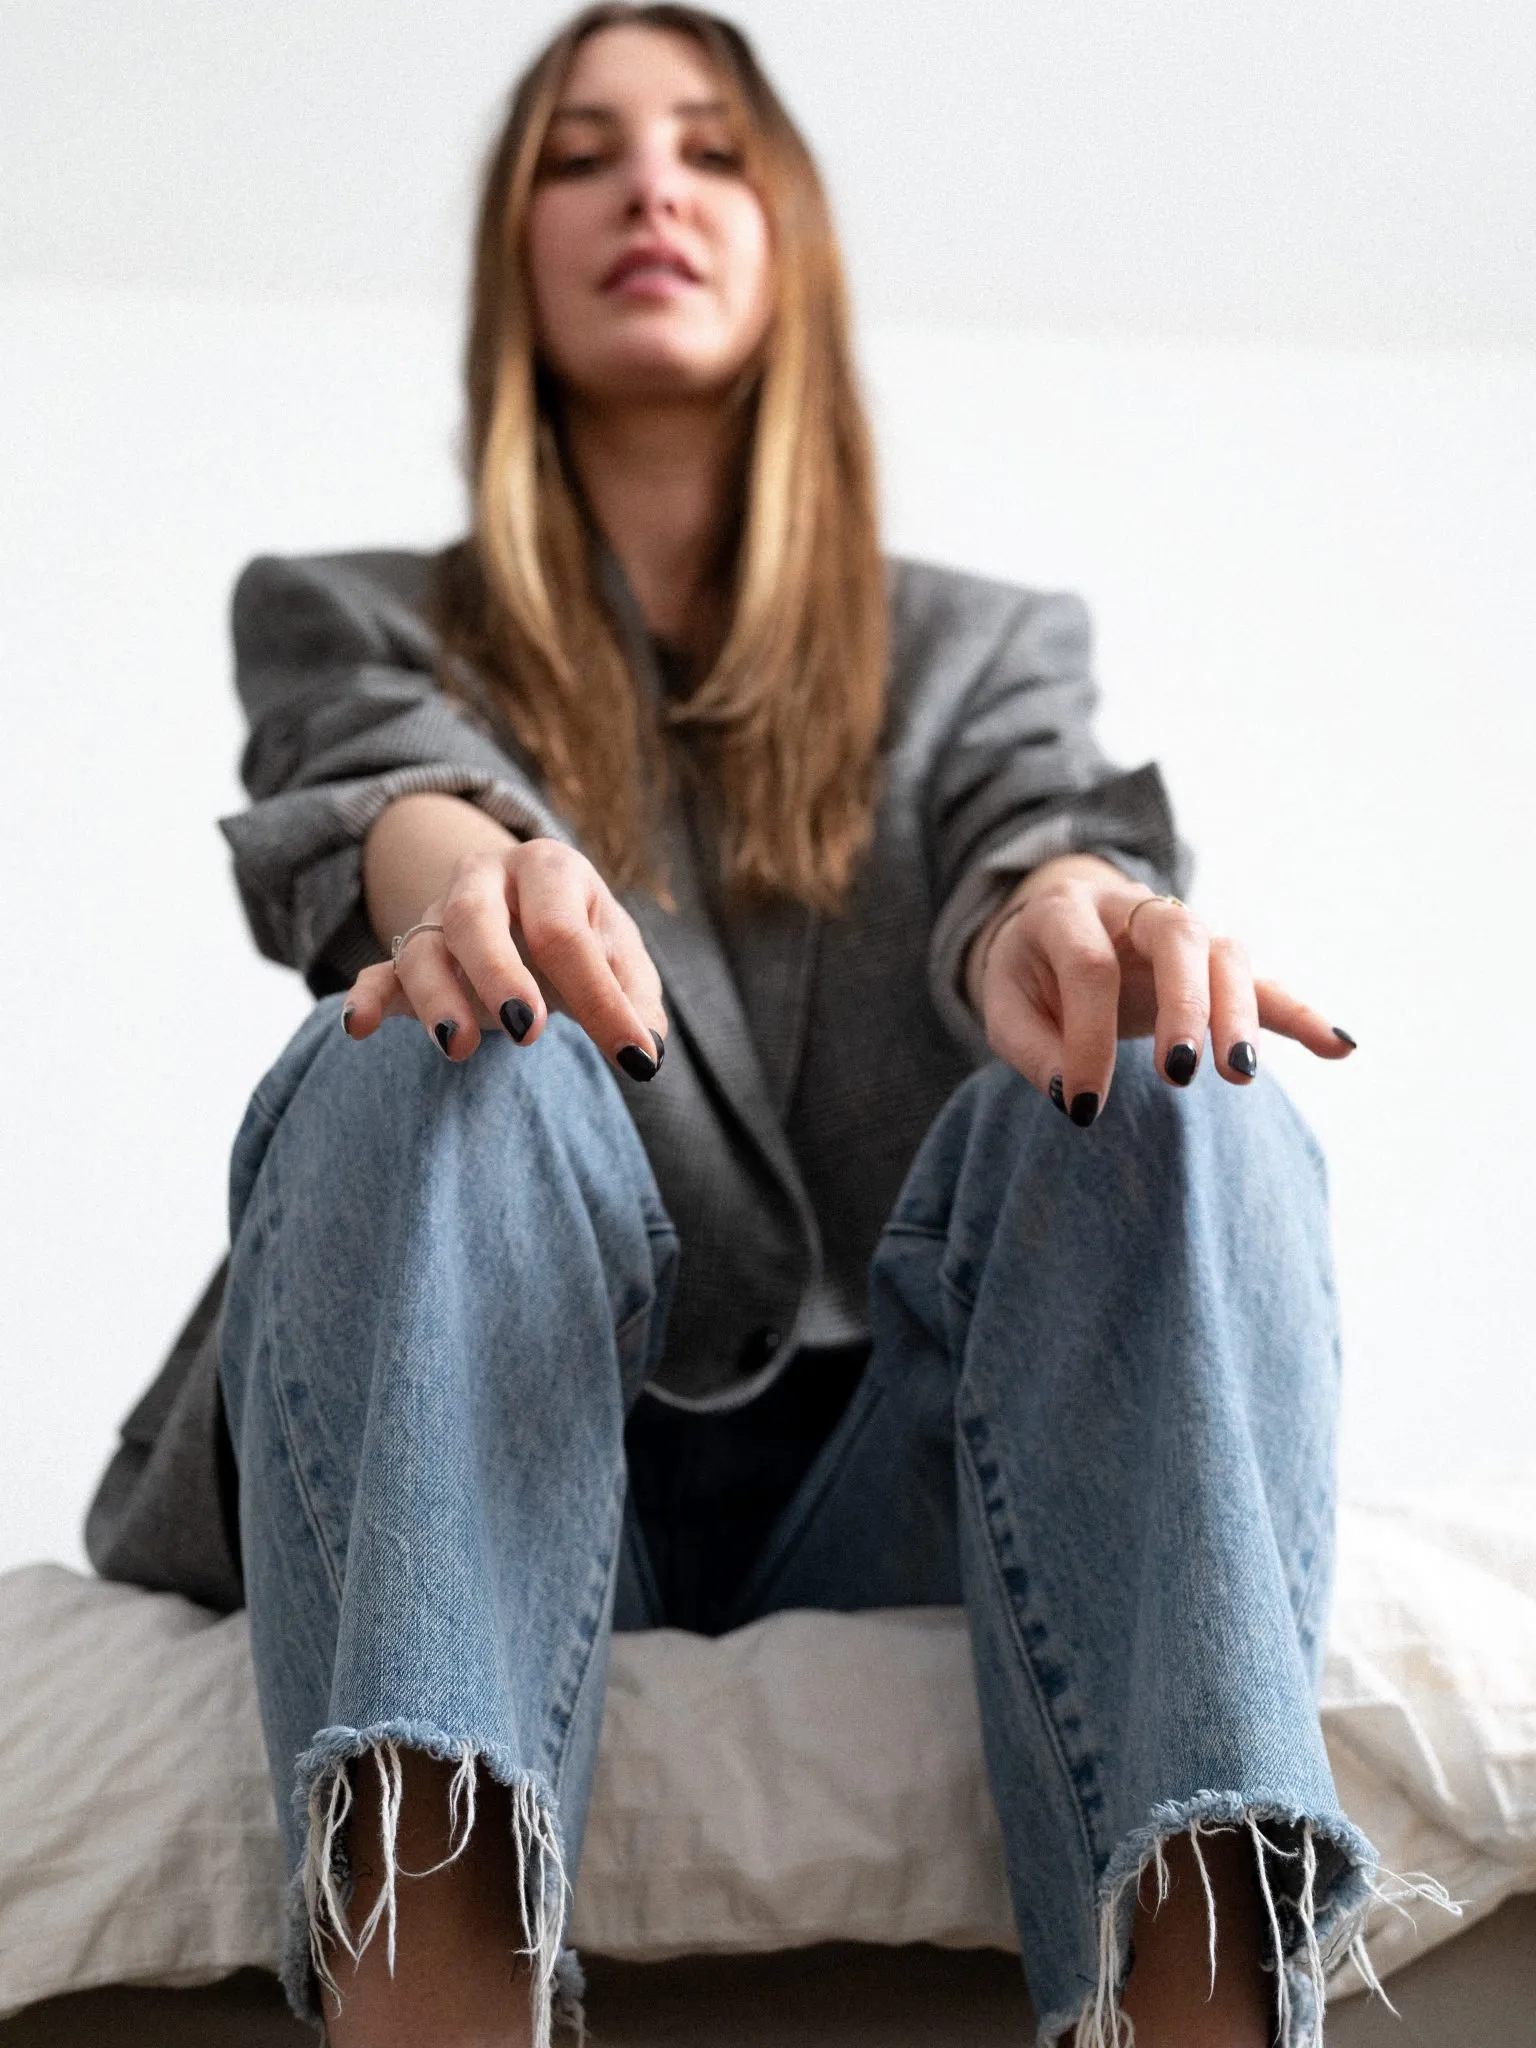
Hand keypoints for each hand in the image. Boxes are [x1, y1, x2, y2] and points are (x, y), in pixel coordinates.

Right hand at [341, 839, 667, 1078]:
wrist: (524, 904)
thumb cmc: (580, 934)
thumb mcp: (619, 954)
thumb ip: (634, 997)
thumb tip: (647, 1048)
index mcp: (548, 869)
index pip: (567, 933)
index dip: (601, 999)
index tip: (633, 1059)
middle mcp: (484, 881)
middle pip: (475, 918)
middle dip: (498, 974)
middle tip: (529, 1031)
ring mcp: (437, 916)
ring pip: (421, 948)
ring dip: (437, 997)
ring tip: (459, 1048)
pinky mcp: (406, 956)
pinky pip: (378, 973)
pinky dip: (365, 999)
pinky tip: (359, 1028)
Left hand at [973, 855, 1354, 1124]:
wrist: (1051, 928)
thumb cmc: (1028, 974)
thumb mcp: (1004, 1004)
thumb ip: (1032, 1049)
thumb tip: (1076, 1096)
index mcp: (1068, 911)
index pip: (1089, 966)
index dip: (1088, 1037)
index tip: (1084, 1106)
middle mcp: (1134, 908)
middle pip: (1178, 938)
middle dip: (1186, 1005)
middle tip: (1181, 1073)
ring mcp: (1182, 929)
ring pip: (1227, 955)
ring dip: (1239, 1014)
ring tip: (1240, 1075)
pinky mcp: (1214, 963)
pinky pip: (1265, 982)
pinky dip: (1302, 1013)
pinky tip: (1340, 1047)